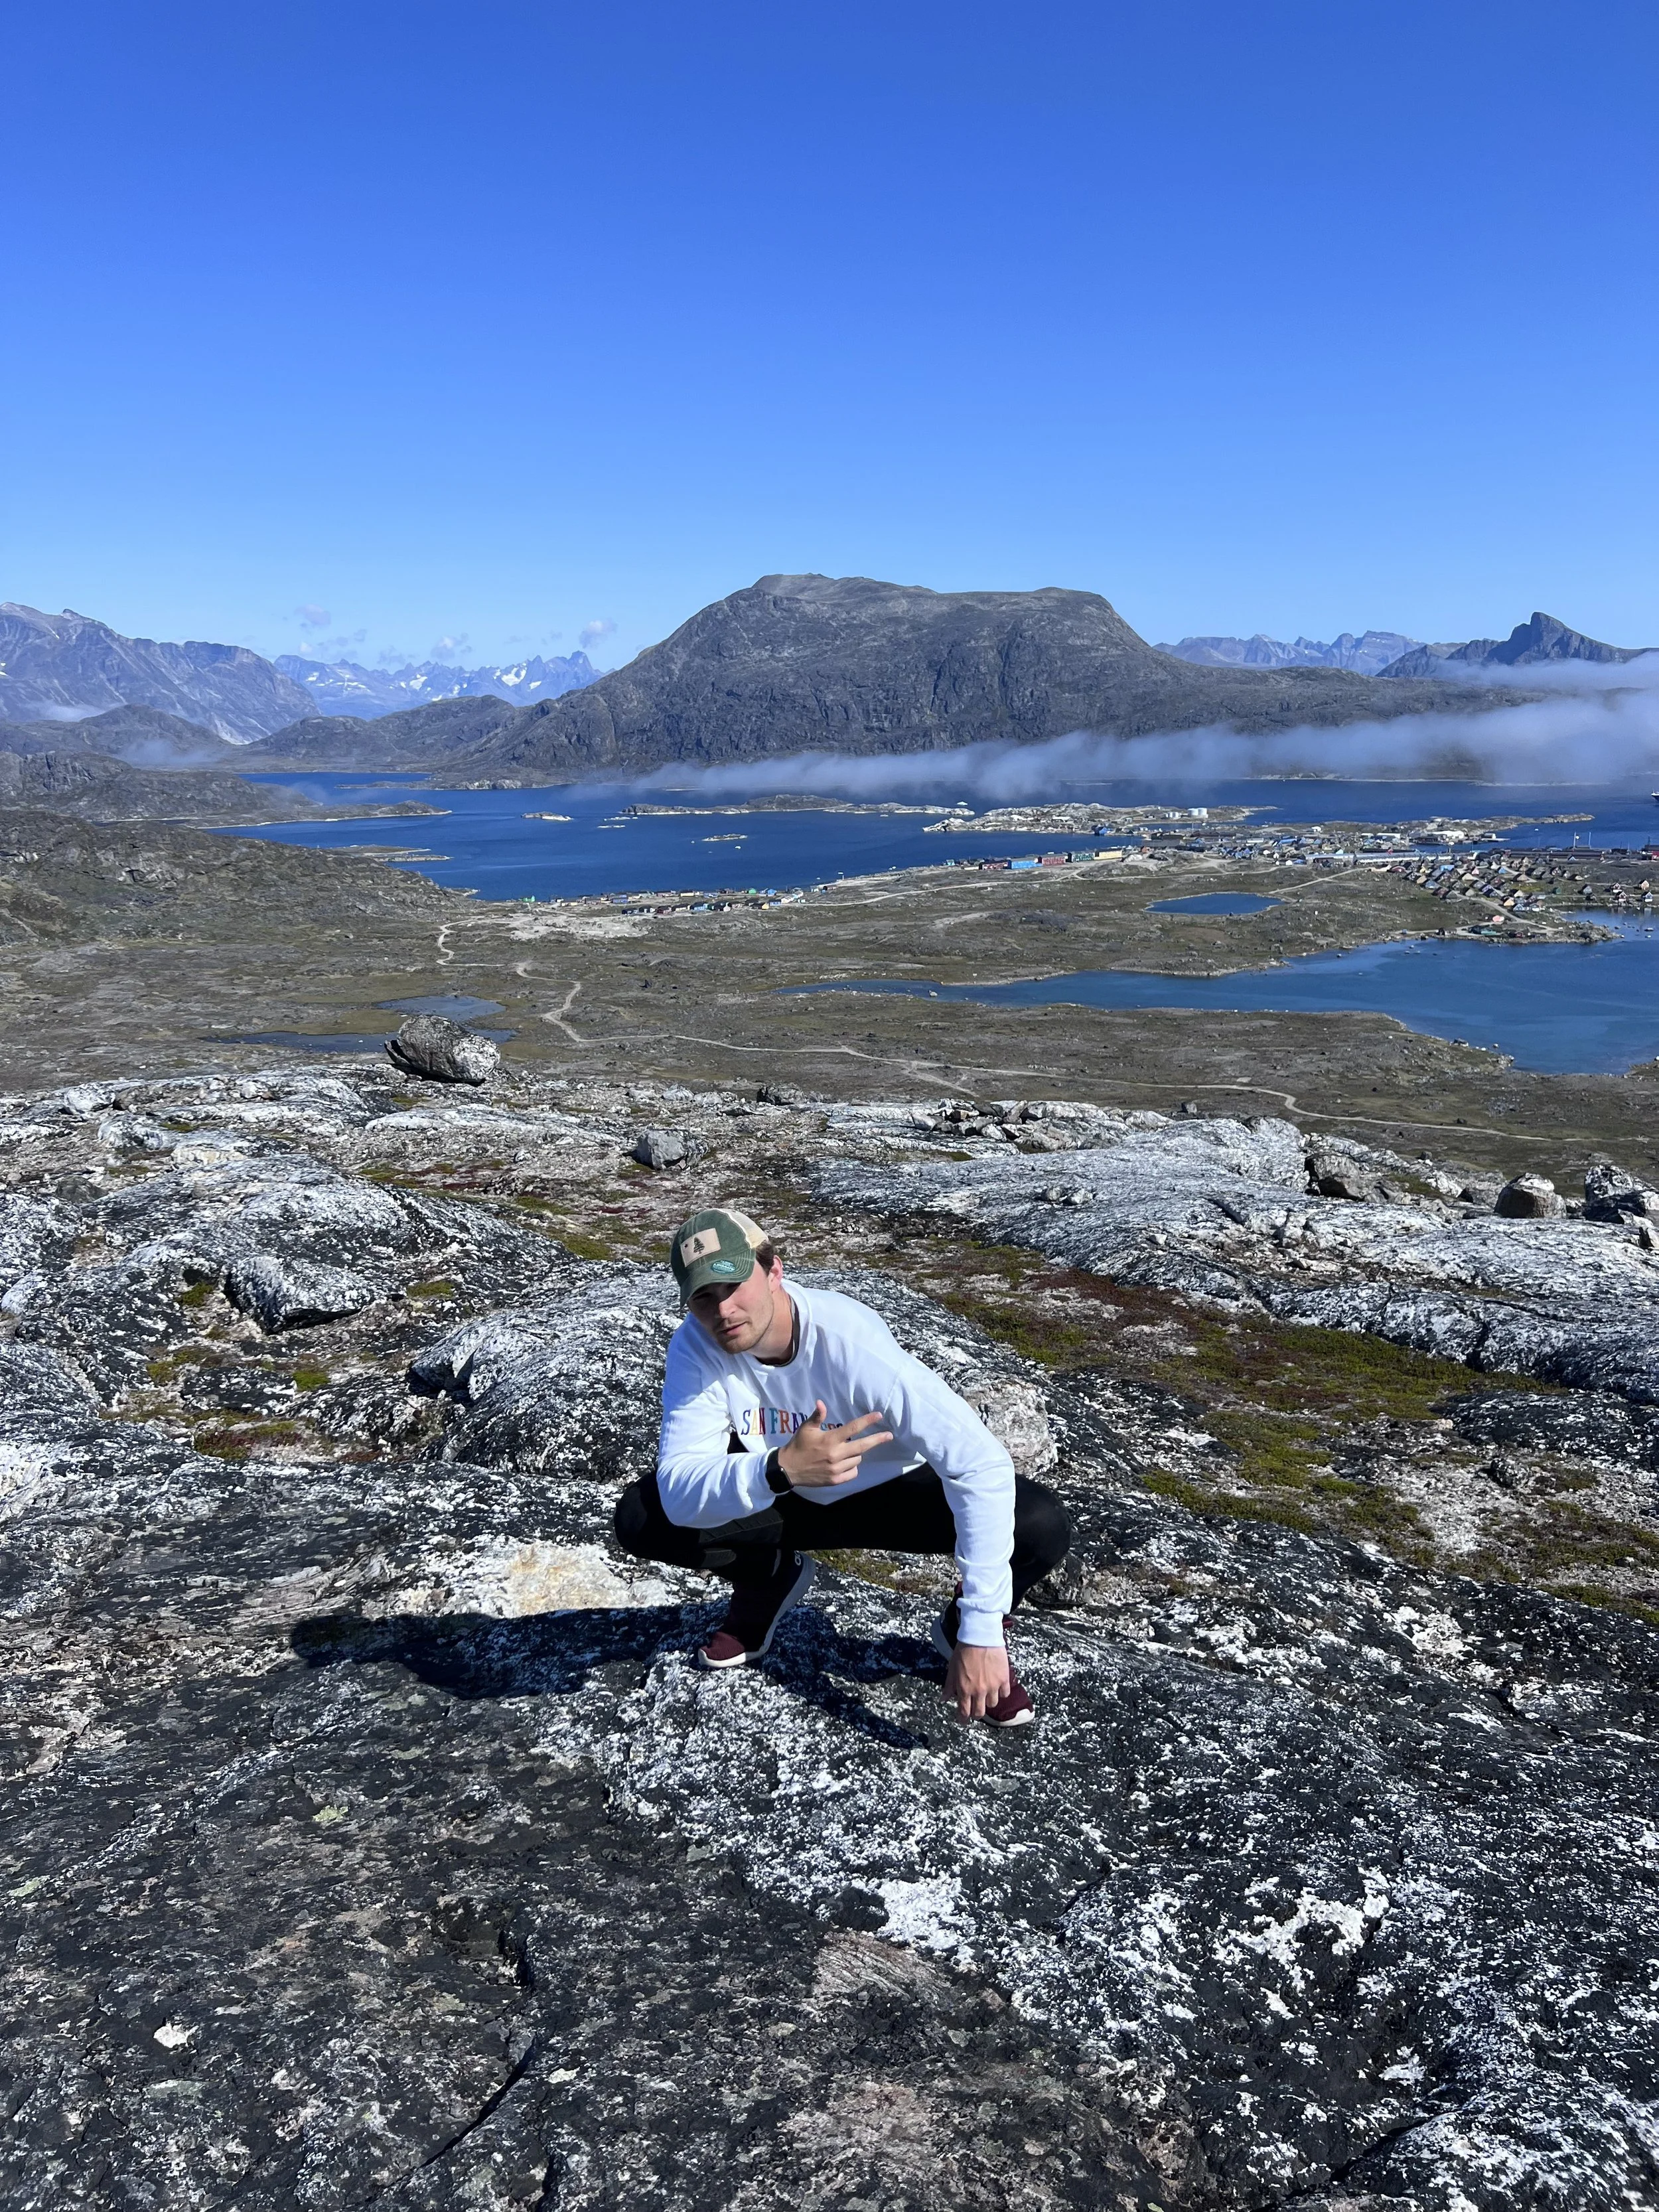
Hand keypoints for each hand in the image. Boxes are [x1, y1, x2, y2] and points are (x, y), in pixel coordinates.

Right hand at [777, 1401, 893, 1488]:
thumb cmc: (798, 1445)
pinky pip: (852, 1472)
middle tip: (889, 1435)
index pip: (853, 1428)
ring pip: (857, 1459)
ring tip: (847, 1450)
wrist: (788, 1469)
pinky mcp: (835, 1480)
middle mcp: (836, 1455)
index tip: (879, 1416)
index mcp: (830, 1440)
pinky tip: (846, 1463)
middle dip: (877, 1440)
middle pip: (863, 1446)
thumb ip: (817, 1416)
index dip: (867, 1421)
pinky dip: (852, 1467)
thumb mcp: (806, 1428)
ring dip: (856, 1453)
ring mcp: (837, 1469)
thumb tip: (821, 1402)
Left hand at [945, 1641, 1009, 1720]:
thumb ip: (949, 1686)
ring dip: (988, 1701)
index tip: (963, 1720)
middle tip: (975, 1709)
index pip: (964, 1712)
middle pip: (979, 1713)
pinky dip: (1001, 1693)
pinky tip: (997, 1686)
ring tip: (986, 1693)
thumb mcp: (952, 1668)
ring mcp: (993, 1686)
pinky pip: (1004, 1694)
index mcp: (964, 1689)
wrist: (980, 1636)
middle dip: (976, 1714)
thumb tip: (943, 1700)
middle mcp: (979, 1691)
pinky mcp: (1003, 1679)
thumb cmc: (964, 1650)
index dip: (963, 1719)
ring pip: (993, 1704)